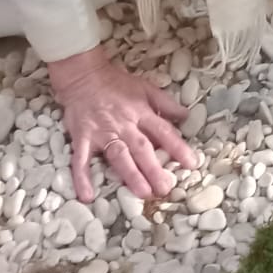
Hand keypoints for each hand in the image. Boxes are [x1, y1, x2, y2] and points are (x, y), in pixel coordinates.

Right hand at [48, 46, 199, 202]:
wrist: (84, 77)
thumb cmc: (116, 84)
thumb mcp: (146, 88)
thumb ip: (165, 103)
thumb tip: (186, 116)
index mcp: (141, 112)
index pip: (163, 131)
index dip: (178, 147)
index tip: (192, 163)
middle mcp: (124, 124)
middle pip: (142, 148)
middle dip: (154, 168)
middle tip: (165, 188)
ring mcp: (102, 132)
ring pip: (118, 156)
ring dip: (130, 174)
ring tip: (142, 192)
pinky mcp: (82, 138)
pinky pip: (81, 160)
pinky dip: (82, 177)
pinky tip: (87, 196)